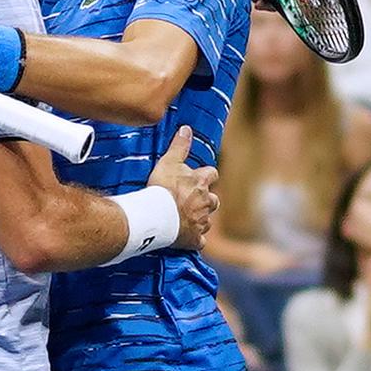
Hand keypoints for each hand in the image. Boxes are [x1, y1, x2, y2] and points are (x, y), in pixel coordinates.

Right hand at [148, 127, 219, 248]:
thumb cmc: (161, 188)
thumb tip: (187, 128)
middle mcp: (206, 202)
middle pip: (214, 200)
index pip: (212, 174)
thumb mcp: (169, 161)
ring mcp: (201, 222)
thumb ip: (179, 145)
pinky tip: (187, 239)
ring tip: (187, 219)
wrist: (156, 216)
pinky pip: (199, 241)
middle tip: (193, 201)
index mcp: (201, 182)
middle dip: (207, 200)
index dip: (207, 175)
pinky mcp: (194, 239)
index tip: (200, 176)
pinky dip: (195, 240)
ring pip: (207, 221)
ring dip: (201, 219)